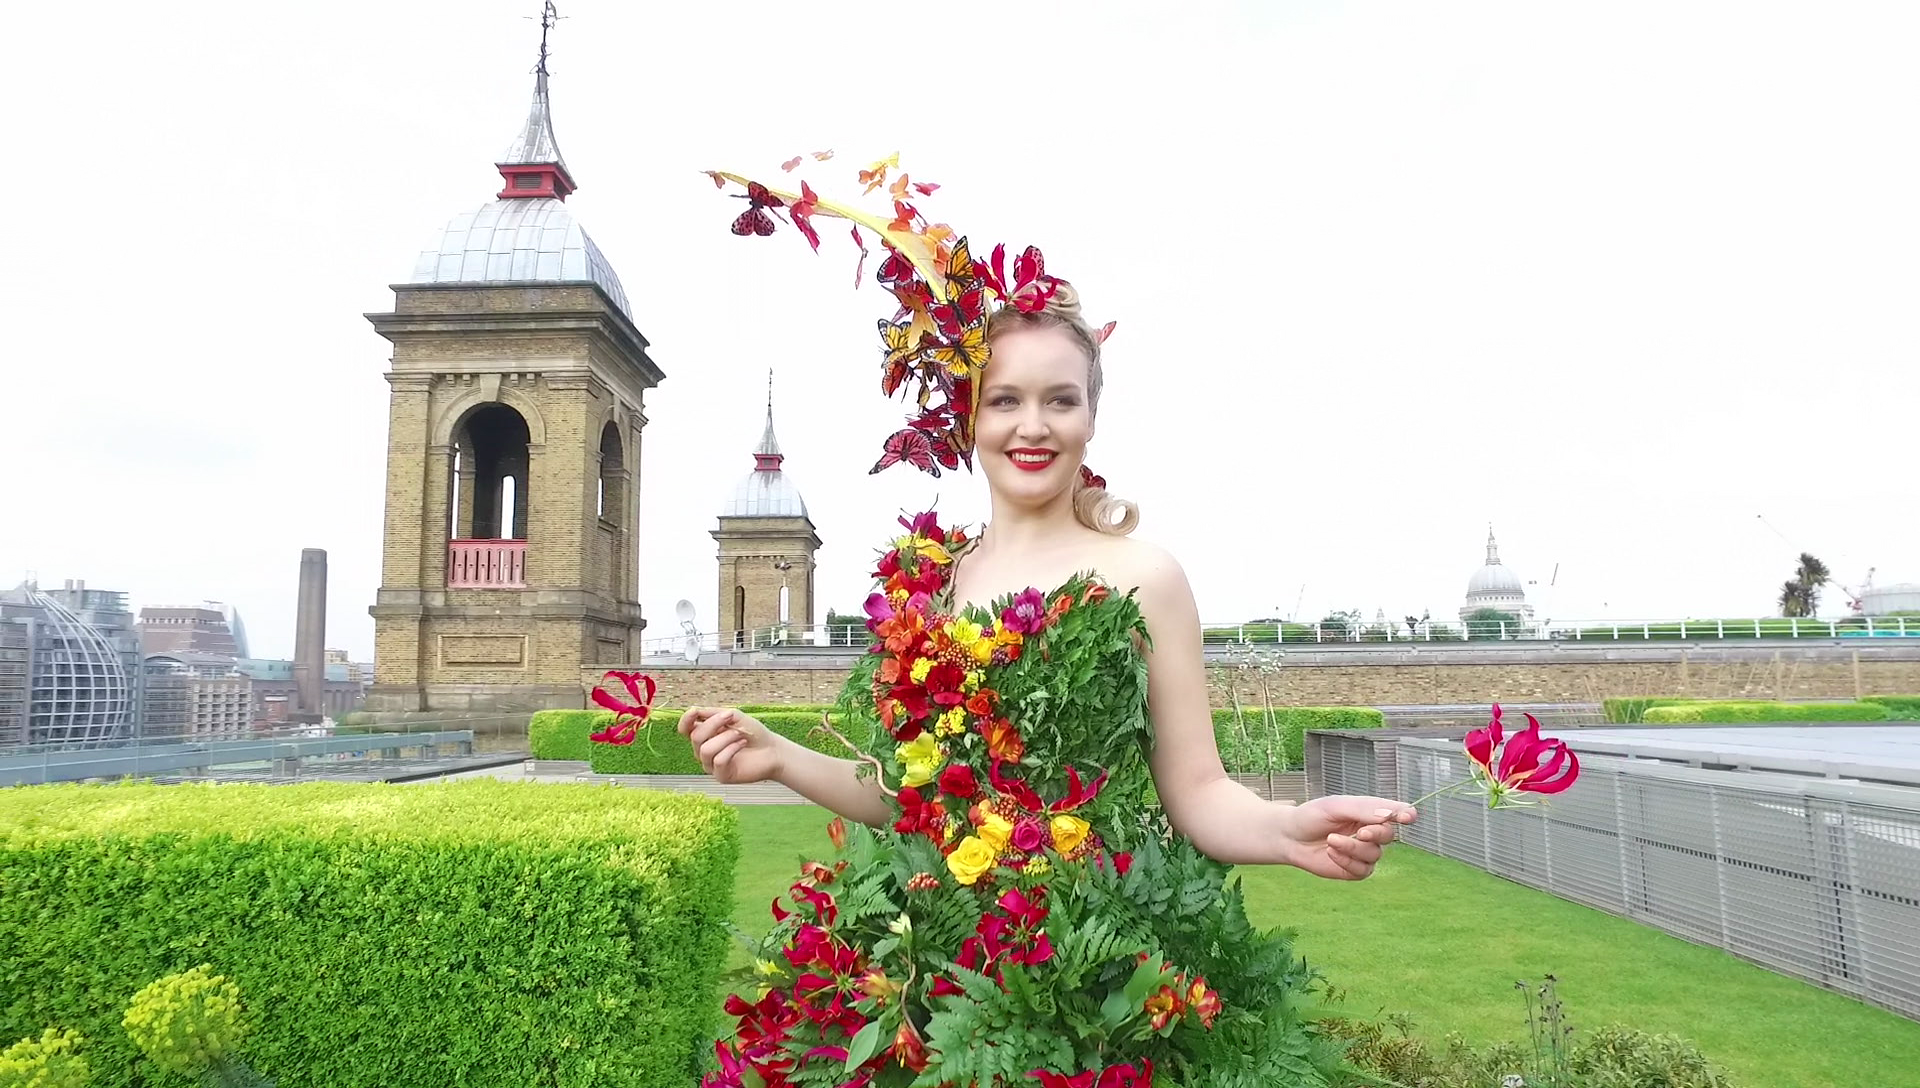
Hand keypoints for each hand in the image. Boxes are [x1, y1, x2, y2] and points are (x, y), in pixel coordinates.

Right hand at [678, 707, 787, 784]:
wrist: (773, 750)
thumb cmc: (754, 733)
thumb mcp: (735, 716)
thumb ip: (714, 713)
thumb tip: (696, 710)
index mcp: (706, 735)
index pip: (685, 730)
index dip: (685, 720)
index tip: (695, 712)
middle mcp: (704, 750)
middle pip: (695, 737)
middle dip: (713, 724)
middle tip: (732, 718)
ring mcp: (711, 765)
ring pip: (706, 750)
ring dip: (725, 738)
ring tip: (740, 736)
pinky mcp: (721, 776)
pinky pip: (718, 761)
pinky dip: (731, 749)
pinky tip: (741, 745)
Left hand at [1279, 795, 1416, 880]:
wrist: (1289, 837)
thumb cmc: (1311, 816)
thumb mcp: (1335, 806)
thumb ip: (1362, 809)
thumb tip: (1389, 815)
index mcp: (1369, 812)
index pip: (1395, 813)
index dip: (1405, 814)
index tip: (1409, 817)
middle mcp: (1370, 832)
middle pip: (1389, 836)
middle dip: (1376, 834)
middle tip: (1360, 832)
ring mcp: (1363, 852)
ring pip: (1374, 854)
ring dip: (1353, 848)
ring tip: (1331, 840)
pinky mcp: (1354, 870)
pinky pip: (1362, 870)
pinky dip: (1347, 862)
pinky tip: (1331, 852)